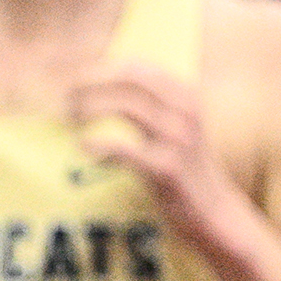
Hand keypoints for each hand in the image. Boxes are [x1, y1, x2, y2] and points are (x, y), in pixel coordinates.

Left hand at [71, 62, 253, 257]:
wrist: (213, 212)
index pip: (138, 68)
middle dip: (92, 83)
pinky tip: (84, 147)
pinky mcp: (167, 168)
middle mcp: (186, 112)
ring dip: (90, 108)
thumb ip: (145, 104)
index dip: (102, 71)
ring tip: (71, 118)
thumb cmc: (181, 166)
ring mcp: (178, 139)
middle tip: (66, 97)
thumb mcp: (170, 127)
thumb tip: (97, 81)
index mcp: (186, 96)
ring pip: (126, 106)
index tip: (75, 82)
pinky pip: (124, 148)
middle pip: (130, 80)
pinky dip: (98, 144)